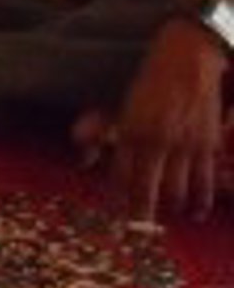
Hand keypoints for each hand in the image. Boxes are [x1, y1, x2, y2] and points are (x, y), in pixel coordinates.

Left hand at [110, 21, 225, 221]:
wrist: (190, 57)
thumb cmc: (150, 78)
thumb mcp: (120, 100)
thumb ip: (99, 127)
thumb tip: (80, 153)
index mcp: (132, 128)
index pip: (120, 173)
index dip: (116, 197)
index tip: (111, 214)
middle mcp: (157, 140)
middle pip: (147, 188)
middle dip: (140, 212)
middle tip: (135, 229)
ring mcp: (185, 144)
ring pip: (176, 190)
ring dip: (168, 208)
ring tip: (161, 222)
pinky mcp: (207, 144)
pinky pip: (204, 180)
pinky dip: (199, 200)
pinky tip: (194, 213)